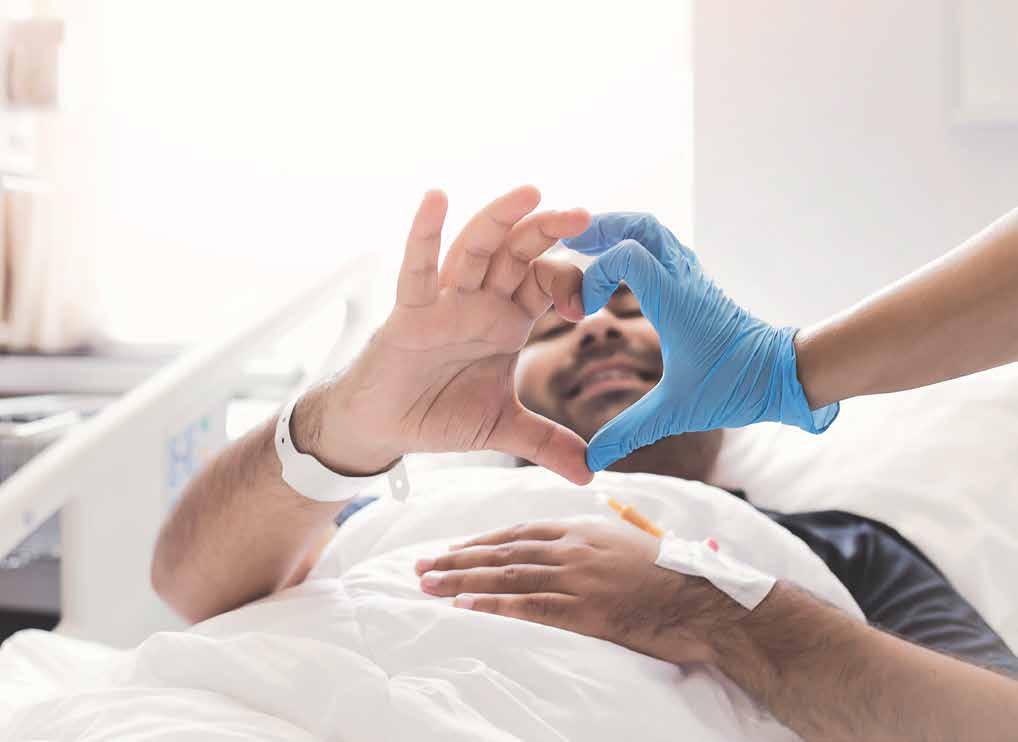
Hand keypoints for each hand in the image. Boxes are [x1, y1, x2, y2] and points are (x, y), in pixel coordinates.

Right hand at [302, 187, 593, 483]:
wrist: (386, 429)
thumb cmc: (439, 413)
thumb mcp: (502, 428)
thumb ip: (547, 443)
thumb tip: (590, 474)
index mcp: (507, 321)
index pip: (546, 284)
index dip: (571, 283)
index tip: (591, 305)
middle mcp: (480, 302)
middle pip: (517, 253)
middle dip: (547, 231)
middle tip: (582, 214)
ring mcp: (445, 302)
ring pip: (475, 249)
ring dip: (500, 219)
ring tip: (530, 192)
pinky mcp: (409, 312)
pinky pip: (417, 269)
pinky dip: (423, 234)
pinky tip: (436, 198)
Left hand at [415, 520, 743, 664]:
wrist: (706, 598)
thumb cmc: (674, 573)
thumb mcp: (631, 544)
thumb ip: (598, 541)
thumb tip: (578, 543)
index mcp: (582, 529)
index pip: (519, 532)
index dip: (481, 541)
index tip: (453, 548)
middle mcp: (572, 547)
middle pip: (503, 552)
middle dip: (458, 558)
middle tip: (421, 566)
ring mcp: (577, 577)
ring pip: (507, 576)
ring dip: (462, 580)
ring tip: (428, 584)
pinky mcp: (584, 609)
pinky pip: (529, 605)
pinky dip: (492, 605)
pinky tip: (464, 606)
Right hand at [561, 213, 839, 470]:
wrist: (785, 375)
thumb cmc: (736, 387)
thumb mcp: (676, 411)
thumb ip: (629, 432)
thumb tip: (592, 462)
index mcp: (675, 301)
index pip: (627, 254)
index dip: (594, 273)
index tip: (584, 310)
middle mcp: (684, 280)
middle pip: (641, 225)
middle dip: (602, 228)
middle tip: (570, 244)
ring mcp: (693, 278)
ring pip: (655, 231)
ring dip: (620, 232)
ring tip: (587, 248)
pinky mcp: (698, 286)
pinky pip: (664, 249)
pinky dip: (636, 247)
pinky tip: (620, 270)